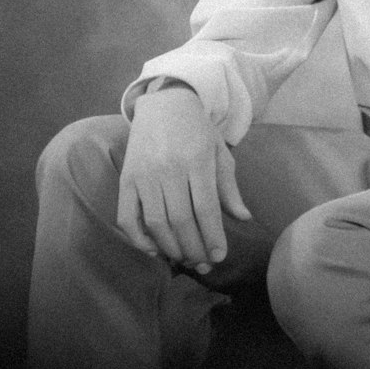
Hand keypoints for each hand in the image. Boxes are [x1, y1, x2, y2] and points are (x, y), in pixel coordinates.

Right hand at [117, 87, 251, 272]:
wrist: (164, 104)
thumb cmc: (197, 130)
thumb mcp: (219, 152)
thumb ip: (229, 186)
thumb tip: (244, 217)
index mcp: (197, 161)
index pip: (205, 208)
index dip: (212, 236)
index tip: (219, 256)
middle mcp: (169, 169)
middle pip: (180, 220)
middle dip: (193, 248)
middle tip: (203, 263)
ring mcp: (144, 175)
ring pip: (155, 222)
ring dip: (170, 248)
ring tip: (185, 259)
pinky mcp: (126, 179)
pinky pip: (127, 217)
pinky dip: (138, 239)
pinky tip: (155, 249)